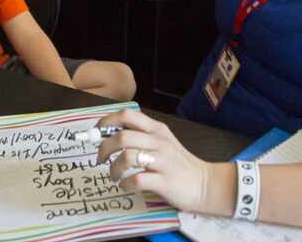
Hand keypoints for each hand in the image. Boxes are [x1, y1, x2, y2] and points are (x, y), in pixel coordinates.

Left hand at [95, 109, 212, 212]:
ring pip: (127, 157)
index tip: (95, 133)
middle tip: (100, 159)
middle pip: (122, 136)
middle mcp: (159, 142)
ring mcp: (162, 161)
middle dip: (104, 148)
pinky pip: (137, 180)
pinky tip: (126, 186)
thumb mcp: (163, 142)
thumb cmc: (179, 164)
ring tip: (114, 176)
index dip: (106, 122)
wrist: (205, 184)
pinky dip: (126, 184)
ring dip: (113, 169)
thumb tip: (109, 135)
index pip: (127, 115)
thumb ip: (141, 135)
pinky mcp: (165, 181)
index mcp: (157, 129)